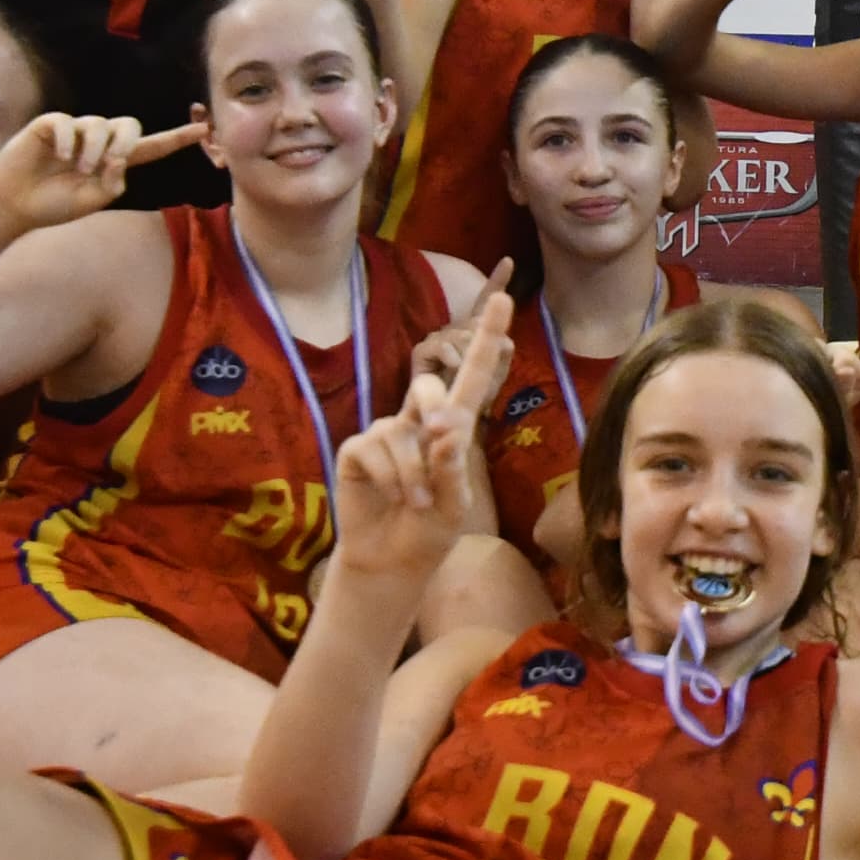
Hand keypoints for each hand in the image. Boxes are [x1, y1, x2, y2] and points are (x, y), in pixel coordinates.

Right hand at [0, 110, 208, 232]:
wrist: (15, 204)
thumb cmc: (54, 204)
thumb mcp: (92, 201)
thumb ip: (113, 185)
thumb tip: (120, 160)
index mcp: (113, 162)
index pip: (151, 147)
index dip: (176, 138)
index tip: (203, 129)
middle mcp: (98, 142)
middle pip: (129, 125)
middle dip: (126, 142)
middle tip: (112, 162)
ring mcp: (75, 131)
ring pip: (100, 124)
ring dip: (94, 149)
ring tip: (78, 168)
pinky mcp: (51, 125)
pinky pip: (70, 123)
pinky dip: (69, 142)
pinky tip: (59, 157)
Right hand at [332, 276, 519, 587]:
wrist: (393, 561)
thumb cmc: (430, 530)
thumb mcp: (453, 505)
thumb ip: (452, 469)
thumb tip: (443, 429)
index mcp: (454, 428)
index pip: (473, 376)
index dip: (486, 337)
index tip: (503, 298)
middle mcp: (418, 421)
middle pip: (428, 387)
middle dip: (435, 409)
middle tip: (441, 438)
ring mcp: (385, 433)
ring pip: (399, 430)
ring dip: (413, 473)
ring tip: (417, 503)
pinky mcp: (357, 451)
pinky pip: (373, 449)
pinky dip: (390, 478)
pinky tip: (394, 498)